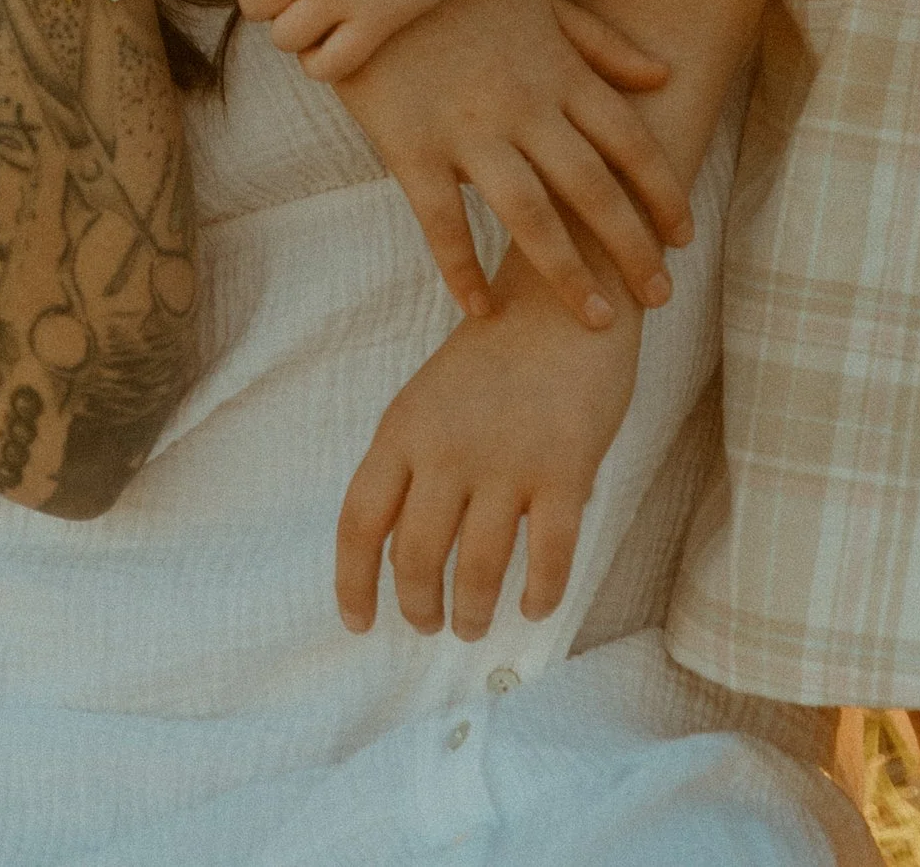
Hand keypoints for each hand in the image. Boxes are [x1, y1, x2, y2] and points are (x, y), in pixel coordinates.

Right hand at [332, 0, 684, 331]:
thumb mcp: (536, 0)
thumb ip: (599, 42)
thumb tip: (664, 75)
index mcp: (557, 71)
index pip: (629, 141)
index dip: (663, 193)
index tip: (684, 236)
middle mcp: (523, 106)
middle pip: (593, 189)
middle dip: (634, 248)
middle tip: (660, 297)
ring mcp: (467, 130)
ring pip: (530, 217)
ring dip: (569, 275)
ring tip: (598, 321)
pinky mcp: (412, 146)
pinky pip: (442, 222)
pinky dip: (462, 270)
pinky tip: (481, 310)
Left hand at [335, 257, 640, 637]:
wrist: (565, 293)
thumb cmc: (497, 354)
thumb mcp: (432, 398)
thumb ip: (414, 465)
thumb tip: (395, 555)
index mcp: (404, 427)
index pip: (359, 521)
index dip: (353, 582)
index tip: (358, 622)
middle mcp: (447, 448)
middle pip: (415, 558)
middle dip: (418, 606)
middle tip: (429, 624)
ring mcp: (507, 461)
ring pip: (477, 570)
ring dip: (471, 612)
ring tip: (472, 626)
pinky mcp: (565, 468)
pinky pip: (549, 558)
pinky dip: (539, 595)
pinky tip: (534, 606)